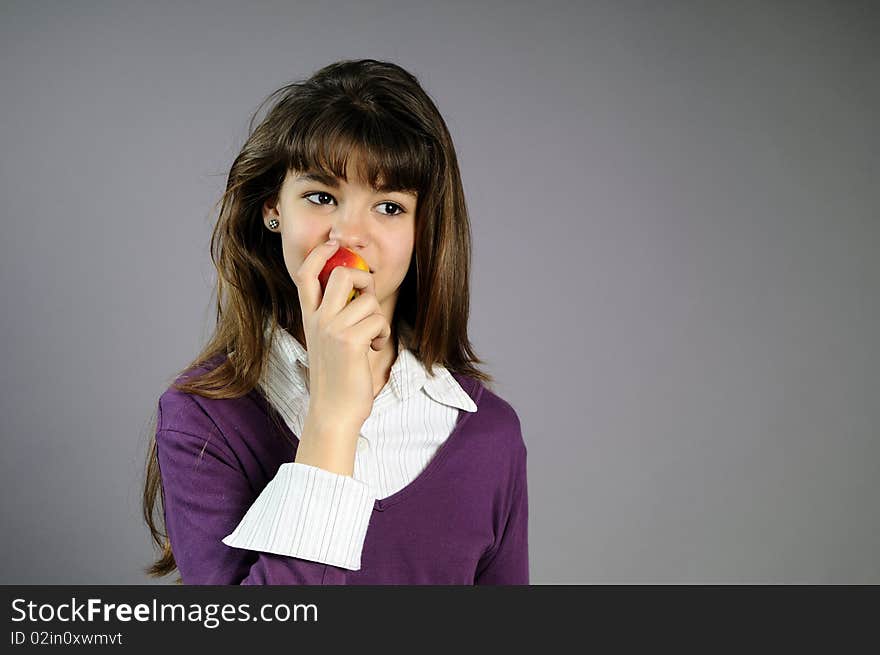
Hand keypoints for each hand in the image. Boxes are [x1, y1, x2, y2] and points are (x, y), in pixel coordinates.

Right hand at [292, 240, 391, 435]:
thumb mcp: (326, 341)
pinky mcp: (350, 341)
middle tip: (367, 298)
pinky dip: (383, 334)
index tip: (333, 243)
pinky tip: (374, 349)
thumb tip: (356, 290)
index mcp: (309, 317)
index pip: (305, 274)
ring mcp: (332, 329)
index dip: (319, 253)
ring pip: (367, 299)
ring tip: (372, 338)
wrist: (332, 412)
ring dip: (378, 318)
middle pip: (340, 273)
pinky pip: (378, 320)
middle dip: (363, 278)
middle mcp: (317, 320)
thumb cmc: (336, 378)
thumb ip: (333, 316)